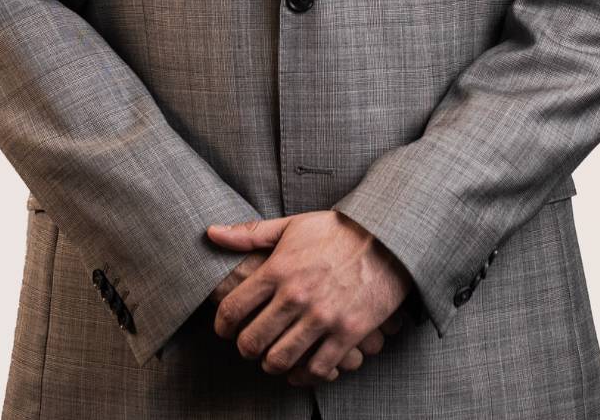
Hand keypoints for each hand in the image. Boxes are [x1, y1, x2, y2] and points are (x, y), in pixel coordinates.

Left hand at [207, 210, 411, 383]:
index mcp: (278, 269)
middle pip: (252, 342)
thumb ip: (249, 233)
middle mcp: (296, 296)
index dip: (222, 326)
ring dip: (272, 364)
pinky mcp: (348, 333)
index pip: (233, 309)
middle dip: (246, 348)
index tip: (225, 329)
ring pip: (280, 360)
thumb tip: (211, 233)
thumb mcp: (292, 225)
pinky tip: (301, 367)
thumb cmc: (337, 230)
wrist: (388, 236)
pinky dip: (304, 375)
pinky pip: (316, 368)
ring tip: (274, 356)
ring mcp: (322, 317)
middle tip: (250, 345)